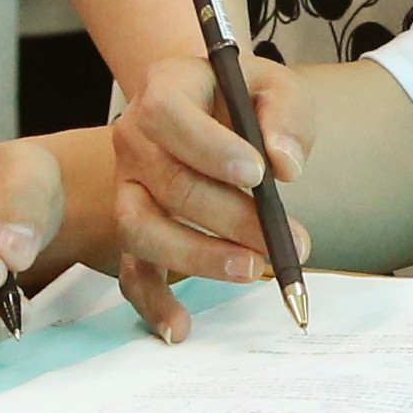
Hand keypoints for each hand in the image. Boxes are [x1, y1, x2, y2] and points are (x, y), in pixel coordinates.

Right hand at [107, 50, 309, 340]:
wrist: (208, 105)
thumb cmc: (244, 96)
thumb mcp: (275, 84)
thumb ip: (285, 114)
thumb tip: (286, 164)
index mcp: (162, 89)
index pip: (171, 116)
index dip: (212, 148)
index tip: (259, 174)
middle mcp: (133, 138)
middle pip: (169, 184)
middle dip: (229, 216)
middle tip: (282, 239)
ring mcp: (126, 187)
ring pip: (142, 229)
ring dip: (196, 256)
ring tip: (252, 269)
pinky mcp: (135, 228)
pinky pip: (131, 270)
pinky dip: (152, 303)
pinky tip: (180, 327)